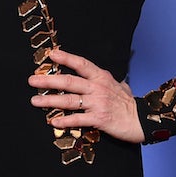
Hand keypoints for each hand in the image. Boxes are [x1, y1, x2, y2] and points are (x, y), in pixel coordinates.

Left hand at [27, 48, 143, 143]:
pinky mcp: (99, 118)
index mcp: (101, 77)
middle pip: (69, 82)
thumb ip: (108, 80)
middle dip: (48, 80)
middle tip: (32, 80)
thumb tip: (104, 76)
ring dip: (50, 101)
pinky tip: (53, 121)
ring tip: (35, 101)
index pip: (81, 64)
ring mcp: (98, 103)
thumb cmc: (129, 103)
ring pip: (69, 100)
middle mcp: (98, 88)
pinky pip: (78, 119)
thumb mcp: (119, 85)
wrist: (143, 119)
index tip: (51, 54)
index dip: (66, 58)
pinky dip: (64, 121)